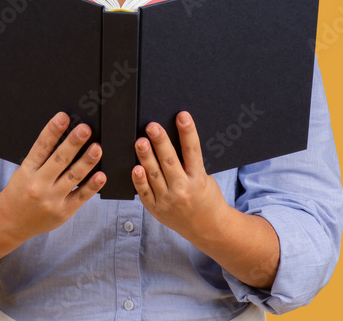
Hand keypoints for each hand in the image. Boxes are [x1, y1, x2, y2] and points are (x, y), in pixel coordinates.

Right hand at [0, 112, 104, 240]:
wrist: (11, 223)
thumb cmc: (20, 191)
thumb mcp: (23, 172)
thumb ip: (41, 158)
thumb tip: (67, 137)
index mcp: (26, 171)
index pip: (41, 147)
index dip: (52, 131)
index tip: (63, 117)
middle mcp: (38, 185)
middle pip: (59, 160)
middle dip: (74, 143)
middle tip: (85, 129)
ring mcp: (51, 200)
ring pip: (73, 177)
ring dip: (87, 161)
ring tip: (97, 148)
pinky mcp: (63, 211)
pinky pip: (81, 196)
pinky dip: (92, 185)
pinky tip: (101, 175)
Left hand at [132, 111, 226, 241]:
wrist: (207, 227)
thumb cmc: (206, 197)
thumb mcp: (205, 177)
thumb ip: (190, 162)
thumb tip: (173, 137)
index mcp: (199, 179)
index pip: (192, 151)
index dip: (188, 132)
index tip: (182, 116)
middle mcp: (183, 190)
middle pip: (169, 162)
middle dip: (160, 142)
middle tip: (152, 126)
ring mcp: (168, 201)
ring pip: (154, 175)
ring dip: (146, 157)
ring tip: (140, 142)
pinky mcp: (157, 209)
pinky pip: (145, 193)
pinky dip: (139, 181)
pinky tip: (135, 168)